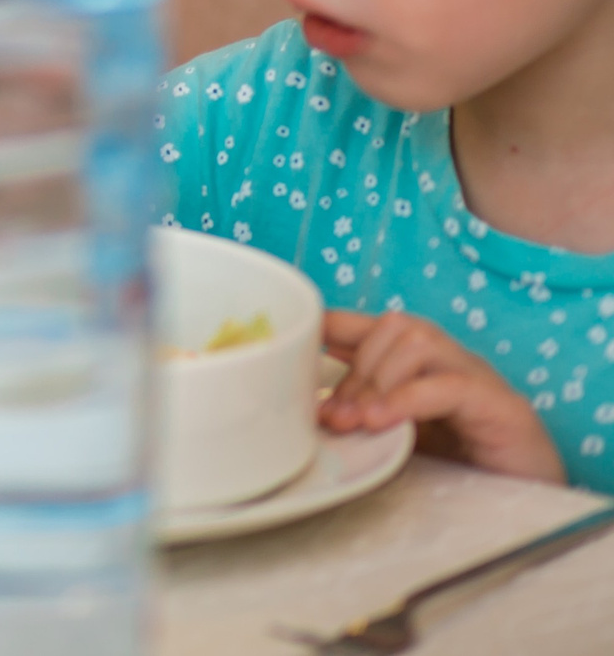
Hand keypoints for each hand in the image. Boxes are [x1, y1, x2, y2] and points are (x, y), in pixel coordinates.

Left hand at [321, 308, 565, 483]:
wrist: (534, 501)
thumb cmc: (463, 468)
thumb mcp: (401, 439)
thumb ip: (365, 419)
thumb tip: (314, 414)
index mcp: (423, 365)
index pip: (374, 327)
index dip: (332, 325)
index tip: (294, 341)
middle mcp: (451, 361)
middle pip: (393, 329)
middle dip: (354, 370)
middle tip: (333, 418)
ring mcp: (479, 378)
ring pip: (418, 343)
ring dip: (378, 381)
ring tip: (359, 422)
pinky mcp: (502, 407)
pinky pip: (449, 385)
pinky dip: (408, 399)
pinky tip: (381, 421)